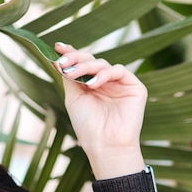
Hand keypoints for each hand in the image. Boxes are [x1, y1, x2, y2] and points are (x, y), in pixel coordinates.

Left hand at [54, 42, 146, 179]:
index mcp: (91, 84)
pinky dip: (104, 74)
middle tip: (63, 62)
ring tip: (73, 75)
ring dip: (86, 66)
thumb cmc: (87, 125)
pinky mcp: (134, 87)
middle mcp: (105, 81)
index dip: (70, 53)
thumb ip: (69, 77)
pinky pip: (118, 71)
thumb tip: (59, 58)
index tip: (58, 47)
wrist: (104, 145)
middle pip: (91, 60)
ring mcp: (120, 83)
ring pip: (102, 63)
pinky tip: (93, 84)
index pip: (81, 64)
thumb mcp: (73, 98)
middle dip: (75, 58)